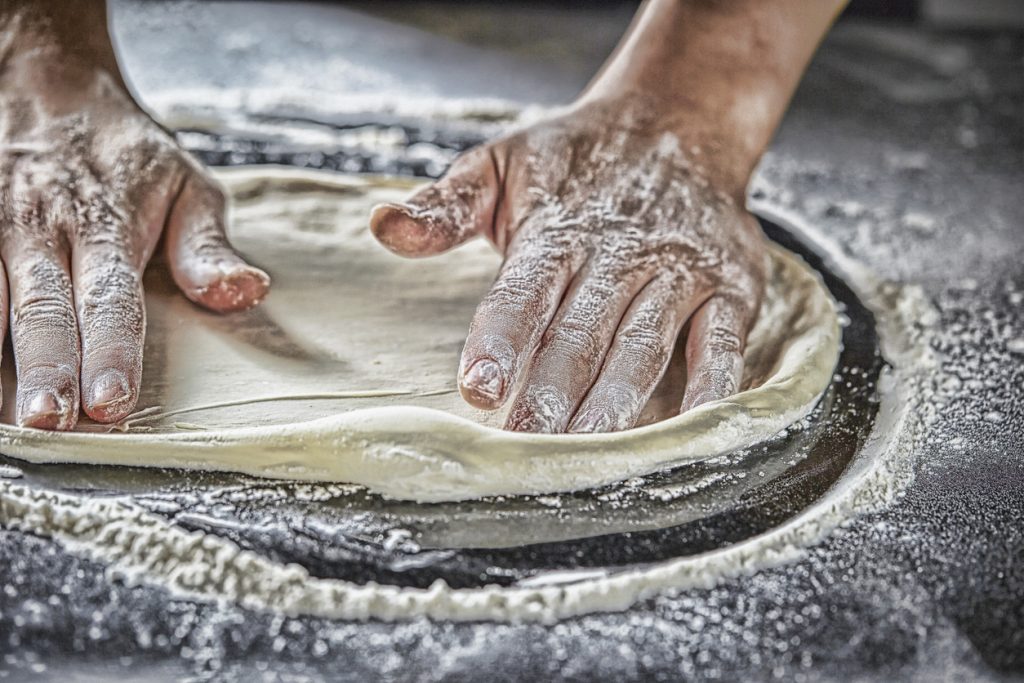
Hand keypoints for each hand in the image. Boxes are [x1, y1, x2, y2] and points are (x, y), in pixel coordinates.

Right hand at [0, 43, 268, 429]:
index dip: (111, 350)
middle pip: (43, 307)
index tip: (112, 400)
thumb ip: (207, 246)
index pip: (111, 298)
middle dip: (45, 367)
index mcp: (106, 225)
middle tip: (47, 422)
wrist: (45, 85)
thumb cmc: (124, 154)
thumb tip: (246, 292)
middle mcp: (41, 228)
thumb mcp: (185, 185)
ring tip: (2, 412)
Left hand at [371, 100, 765, 432]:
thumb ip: (446, 207)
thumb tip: (382, 225)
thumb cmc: (579, 161)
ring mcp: (679, 273)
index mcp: (557, 231)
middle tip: (524, 447)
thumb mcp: (503, 166)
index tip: (478, 388)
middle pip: (582, 334)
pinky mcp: (730, 287)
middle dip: (552, 395)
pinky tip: (689, 429)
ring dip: (618, 401)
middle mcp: (620, 254)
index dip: (502, 339)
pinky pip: (724, 343)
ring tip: (590, 452)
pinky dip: (712, 387)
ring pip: (645, 345)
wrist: (677, 124)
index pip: (524, 292)